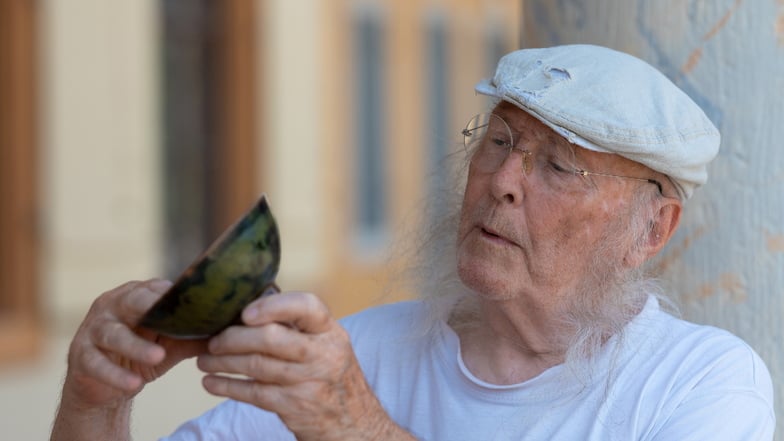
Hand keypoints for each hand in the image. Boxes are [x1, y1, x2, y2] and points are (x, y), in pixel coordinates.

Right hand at [61, 279, 206, 409]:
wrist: (107, 384)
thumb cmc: (142, 353)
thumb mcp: (170, 345)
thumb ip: (193, 338)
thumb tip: (228, 333)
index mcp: (137, 295)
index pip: (157, 289)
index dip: (175, 297)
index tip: (199, 303)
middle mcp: (113, 305)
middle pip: (132, 302)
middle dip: (150, 307)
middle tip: (171, 318)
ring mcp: (94, 328)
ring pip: (114, 334)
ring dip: (136, 346)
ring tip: (158, 357)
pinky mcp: (81, 355)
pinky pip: (97, 364)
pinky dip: (116, 375)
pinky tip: (134, 384)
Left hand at [197, 292, 408, 440]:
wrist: (355, 426)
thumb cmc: (333, 380)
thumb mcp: (330, 347)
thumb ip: (301, 329)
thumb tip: (252, 309)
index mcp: (331, 332)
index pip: (307, 306)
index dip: (274, 306)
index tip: (246, 311)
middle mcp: (323, 354)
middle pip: (272, 338)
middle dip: (234, 337)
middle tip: (213, 339)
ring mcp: (309, 382)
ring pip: (257, 365)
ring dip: (223, 362)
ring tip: (204, 359)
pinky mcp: (294, 406)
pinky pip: (254, 393)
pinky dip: (228, 386)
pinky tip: (212, 383)